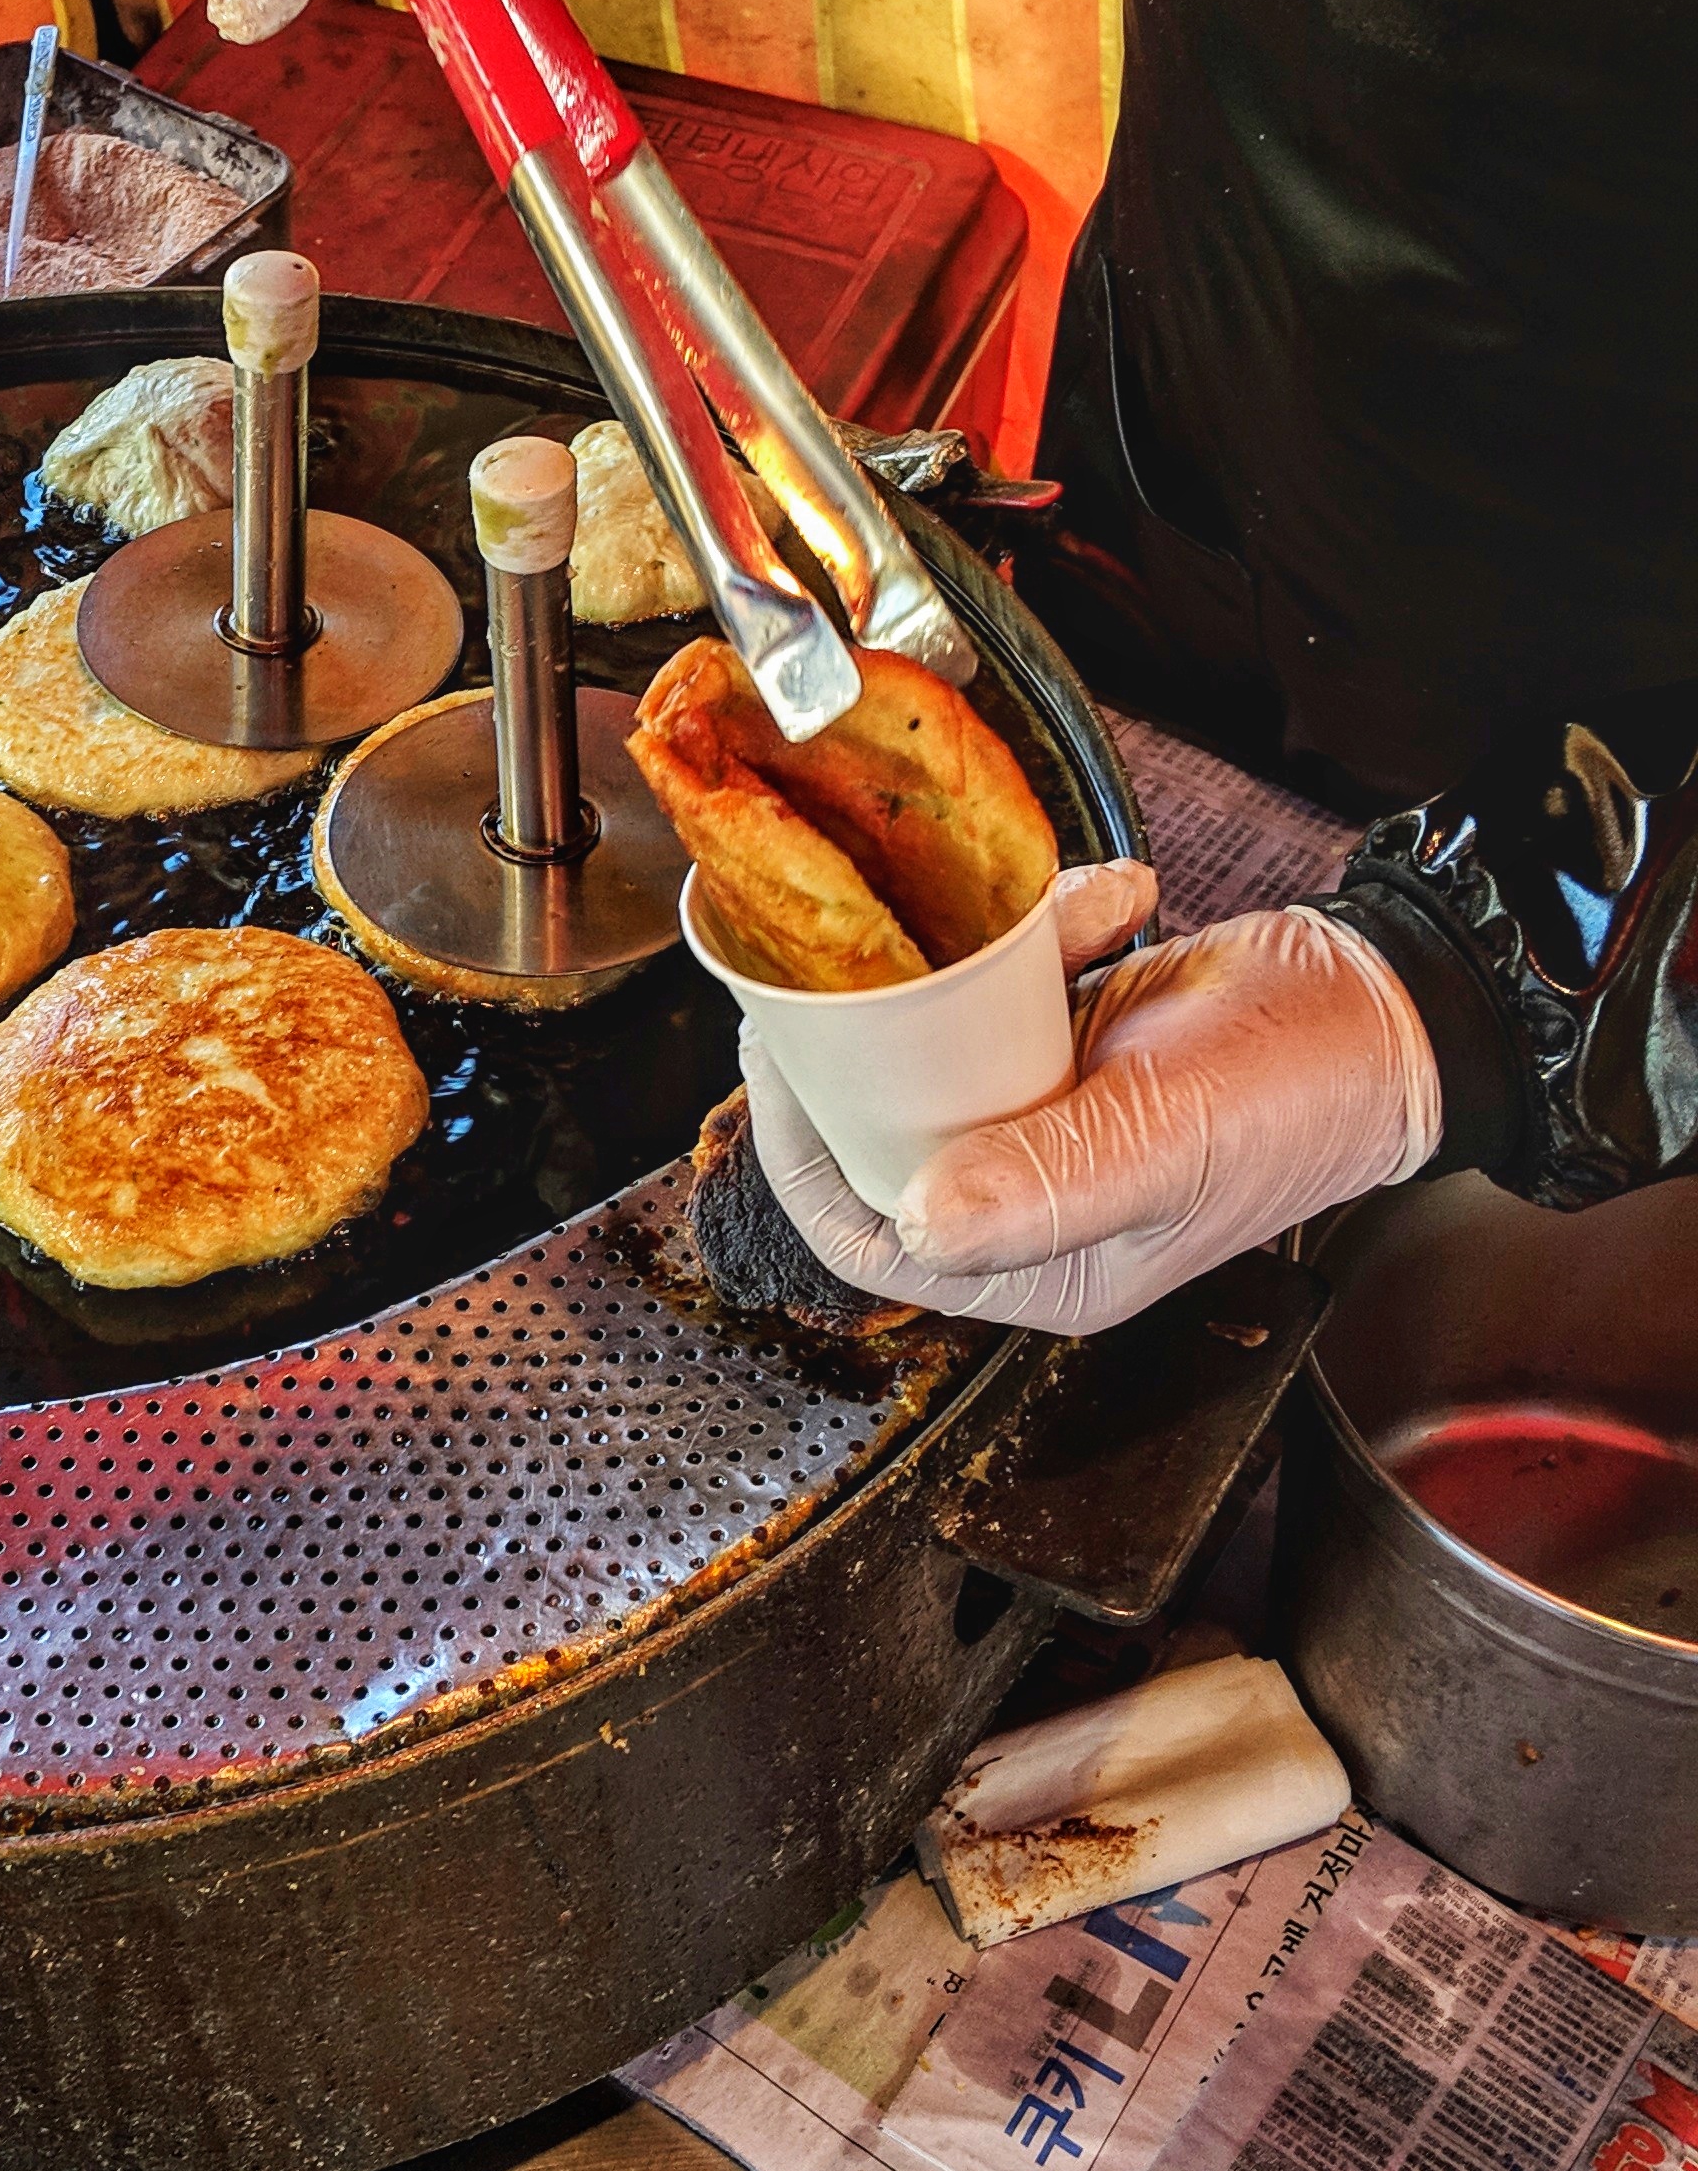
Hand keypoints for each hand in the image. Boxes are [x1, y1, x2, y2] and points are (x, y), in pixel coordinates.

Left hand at [744, 870, 1443, 1335]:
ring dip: (966, 971)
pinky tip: (1109, 905)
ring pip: (936, 1052)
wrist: (1393, 1002)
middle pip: (885, 1134)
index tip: (777, 1062)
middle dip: (858, 1047)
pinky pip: (1004, 995)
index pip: (871, 1237)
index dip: (804, 1157)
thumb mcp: (1170, 1137)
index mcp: (1044, 1264)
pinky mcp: (1069, 1048)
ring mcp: (1047, 1120)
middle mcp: (1032, 1202)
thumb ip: (1049, 1184)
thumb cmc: (1304, 1092)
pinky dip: (1041, 933)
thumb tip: (921, 1224)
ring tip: (1031, 915)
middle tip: (835, 961)